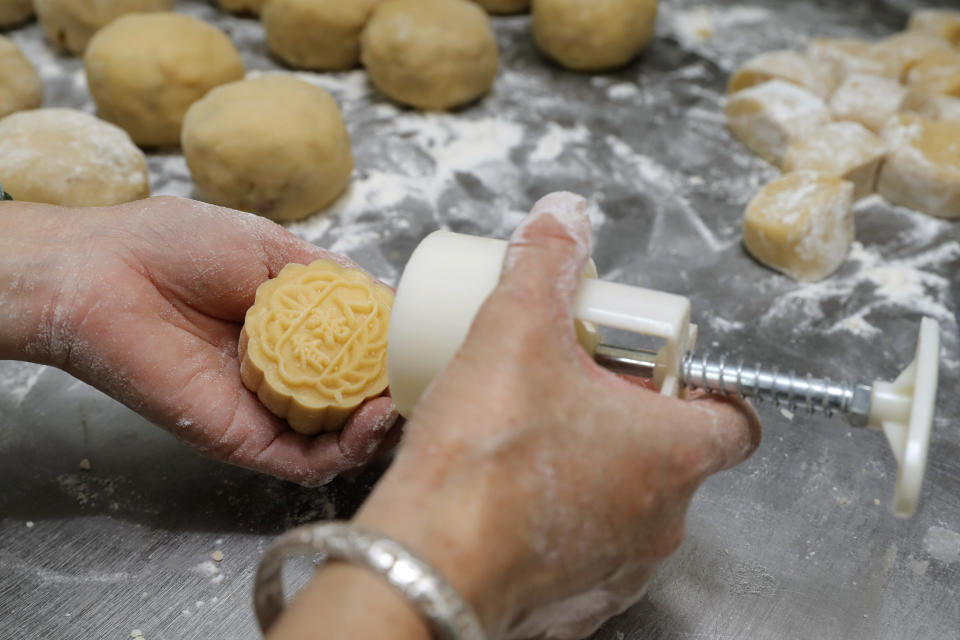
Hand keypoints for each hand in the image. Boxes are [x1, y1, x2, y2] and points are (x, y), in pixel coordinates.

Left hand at [0, 197, 398, 485]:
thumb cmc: (176, 246)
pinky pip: (304, 462)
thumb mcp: (272, 248)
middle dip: (395, 396)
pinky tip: (372, 420)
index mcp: (290, 331)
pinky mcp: (243, 441)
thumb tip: (387, 298)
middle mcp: (282, 375)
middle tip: (422, 380)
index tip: (424, 343)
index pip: (356, 355)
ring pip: (337, 442)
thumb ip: (329, 278)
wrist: (106, 270)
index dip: (394, 354)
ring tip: (402, 402)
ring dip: (380, 430)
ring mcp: (264, 412)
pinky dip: (346, 451)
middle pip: (354, 403)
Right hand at [349, 192, 760, 637]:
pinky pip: (583, 553)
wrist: (425, 561)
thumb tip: (562, 218)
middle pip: (671, 456)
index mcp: (673, 452)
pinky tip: (511, 494)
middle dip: (628, 417)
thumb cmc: (485, 459)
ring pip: (627, 507)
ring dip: (594, 470)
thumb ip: (544, 264)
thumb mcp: (515, 330)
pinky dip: (560, 522)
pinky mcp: (575, 604)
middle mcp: (662, 521)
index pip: (736, 417)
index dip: (703, 385)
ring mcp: (620, 569)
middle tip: (572, 386)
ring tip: (535, 436)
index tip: (654, 368)